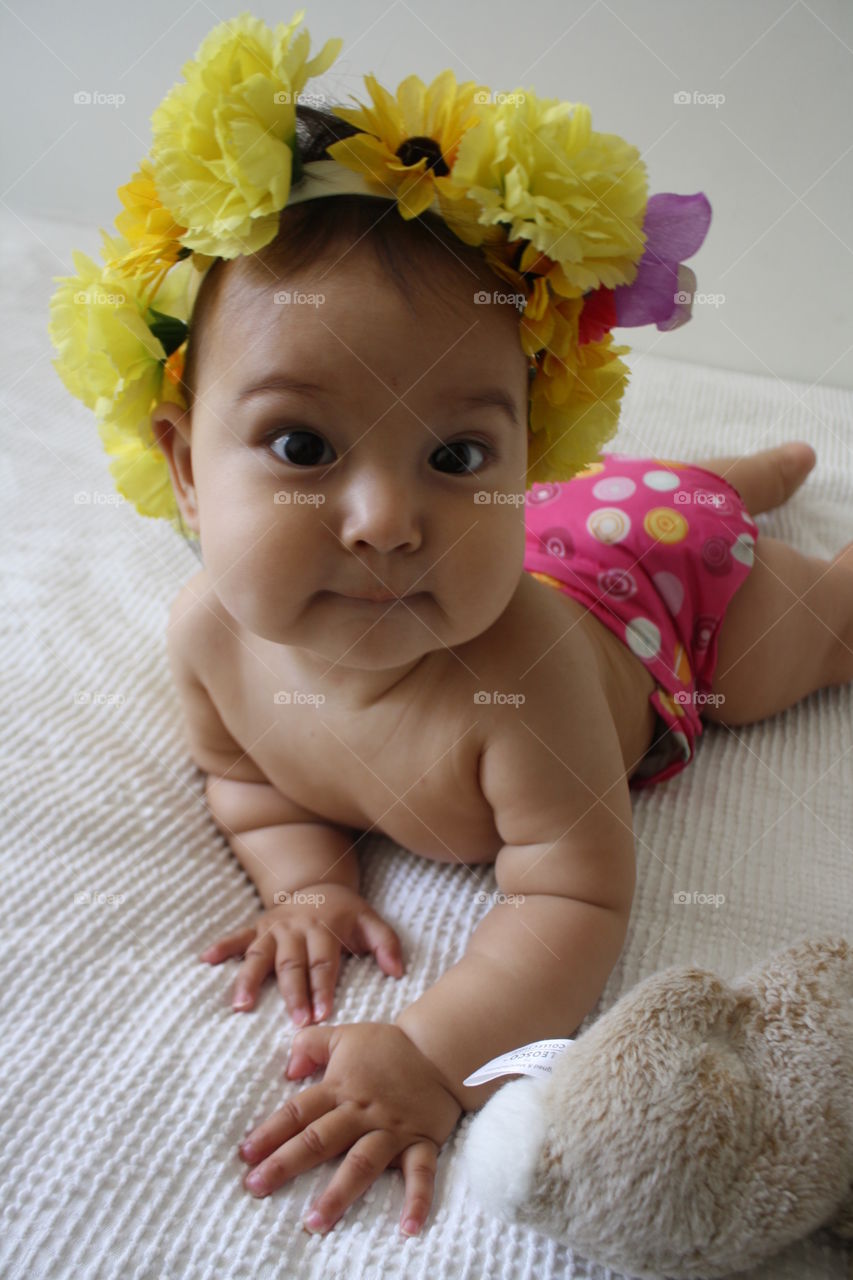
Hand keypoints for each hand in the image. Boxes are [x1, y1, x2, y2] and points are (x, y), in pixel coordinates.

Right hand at [198, 884, 403, 1024]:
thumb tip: (397, 972)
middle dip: (293, 994)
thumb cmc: (347, 914)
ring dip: (249, 980)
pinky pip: (237, 936)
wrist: (319, 883)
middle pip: (292, 965)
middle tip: (294, 1023)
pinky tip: (205, 959)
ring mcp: (274, 928)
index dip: (322, 989)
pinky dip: (221, 946)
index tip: (321, 1014)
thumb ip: (387, 944)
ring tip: (239, 1005)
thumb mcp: (372, 922)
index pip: (324, 963)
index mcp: (324, 929)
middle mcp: (296, 929)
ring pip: (259, 955)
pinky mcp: (257, 926)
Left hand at [238, 1022, 462, 1236]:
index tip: (245, 1155)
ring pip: (361, 1163)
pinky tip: (408, 1229)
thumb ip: (310, 1044)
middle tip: (256, 1187)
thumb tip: (289, 1069)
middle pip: (319, 1139)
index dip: (270, 1132)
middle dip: (286, 1163)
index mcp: (340, 1088)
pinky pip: (421, 1173)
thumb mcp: (344, 1035)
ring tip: (314, 1222)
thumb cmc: (388, 1045)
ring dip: (337, 1194)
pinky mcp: (421, 1142)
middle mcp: (362, 1112)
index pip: (298, 1112)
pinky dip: (417, 1200)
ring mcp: (391, 1130)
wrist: (439, 1047)